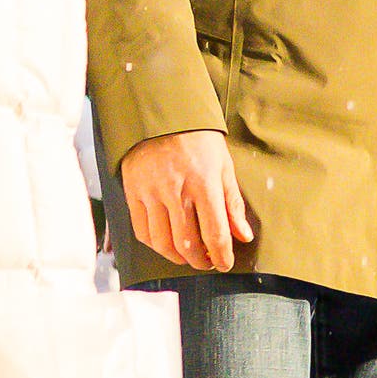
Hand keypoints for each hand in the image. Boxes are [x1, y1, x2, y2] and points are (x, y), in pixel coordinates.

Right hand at [121, 130, 253, 272]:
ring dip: (178, 257)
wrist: (162, 115)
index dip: (222, 255)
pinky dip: (155, 245)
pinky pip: (142, 231)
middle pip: (188, 244)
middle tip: (208, 261)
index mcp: (204, 184)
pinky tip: (167, 245)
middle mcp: (176, 192)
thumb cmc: (197, 139)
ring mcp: (152, 193)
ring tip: (189, 256)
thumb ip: (233, 204)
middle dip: (201, 260)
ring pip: (164, 243)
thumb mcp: (224, 166)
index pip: (215, 233)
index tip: (224, 263)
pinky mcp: (133, 193)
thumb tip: (243, 235)